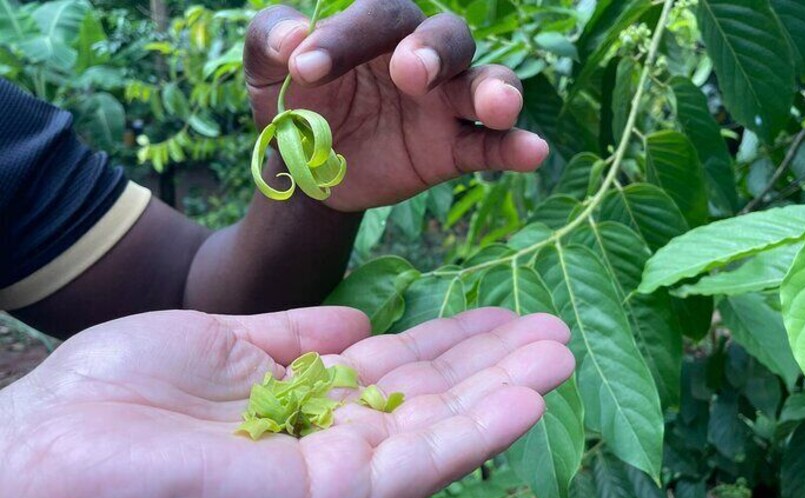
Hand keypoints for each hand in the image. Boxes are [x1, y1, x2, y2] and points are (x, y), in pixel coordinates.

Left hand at [0, 307, 572, 497]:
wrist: (46, 462)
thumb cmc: (117, 399)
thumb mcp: (219, 343)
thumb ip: (295, 336)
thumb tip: (358, 320)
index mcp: (302, 407)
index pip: (397, 370)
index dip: (451, 341)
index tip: (498, 311)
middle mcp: (329, 445)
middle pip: (431, 398)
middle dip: (494, 362)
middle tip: (555, 328)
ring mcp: (336, 476)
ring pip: (442, 428)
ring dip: (507, 389)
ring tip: (562, 350)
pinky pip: (424, 462)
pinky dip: (483, 428)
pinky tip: (533, 394)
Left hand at [244, 0, 549, 211]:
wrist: (308, 171)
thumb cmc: (295, 106)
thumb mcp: (267, 73)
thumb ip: (270, 42)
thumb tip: (294, 39)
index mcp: (376, 30)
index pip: (377, 15)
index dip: (345, 36)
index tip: (303, 69)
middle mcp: (420, 57)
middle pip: (448, 36)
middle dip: (435, 51)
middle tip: (410, 74)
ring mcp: (443, 105)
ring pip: (485, 83)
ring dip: (496, 91)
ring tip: (498, 106)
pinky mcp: (453, 149)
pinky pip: (491, 146)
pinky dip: (515, 148)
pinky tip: (533, 152)